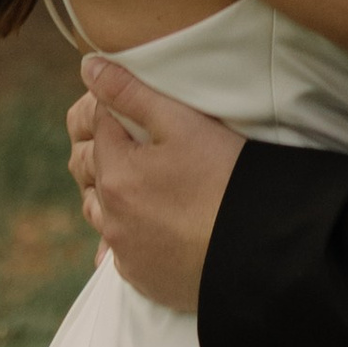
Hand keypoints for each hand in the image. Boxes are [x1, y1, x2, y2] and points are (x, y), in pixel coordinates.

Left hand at [66, 60, 244, 312]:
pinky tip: (156, 227)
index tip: (149, 112)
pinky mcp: (144, 280)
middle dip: (114, 154)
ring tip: (148, 186)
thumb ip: (130, 91)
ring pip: (103, 216)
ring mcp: (126, 253)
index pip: (101, 126)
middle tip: (151, 148)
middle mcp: (111, 217)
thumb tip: (88, 66)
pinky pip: (123, 253)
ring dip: (116, 198)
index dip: (122, 111)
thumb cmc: (224, 177)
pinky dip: (132, 236)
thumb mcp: (181, 122)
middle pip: (96, 173)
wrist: (259, 247)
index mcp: (115, 173)